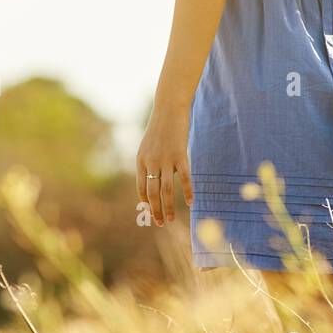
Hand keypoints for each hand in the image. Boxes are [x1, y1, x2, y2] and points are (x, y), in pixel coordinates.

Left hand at [136, 108, 193, 225]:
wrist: (169, 109)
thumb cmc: (160, 128)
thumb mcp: (148, 146)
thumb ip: (149, 162)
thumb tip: (154, 179)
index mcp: (141, 161)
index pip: (141, 188)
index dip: (146, 202)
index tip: (150, 213)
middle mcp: (151, 163)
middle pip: (152, 193)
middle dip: (156, 210)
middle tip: (160, 223)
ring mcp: (166, 160)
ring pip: (166, 189)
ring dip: (168, 207)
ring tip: (170, 219)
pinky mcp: (180, 156)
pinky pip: (184, 178)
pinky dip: (187, 191)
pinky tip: (191, 202)